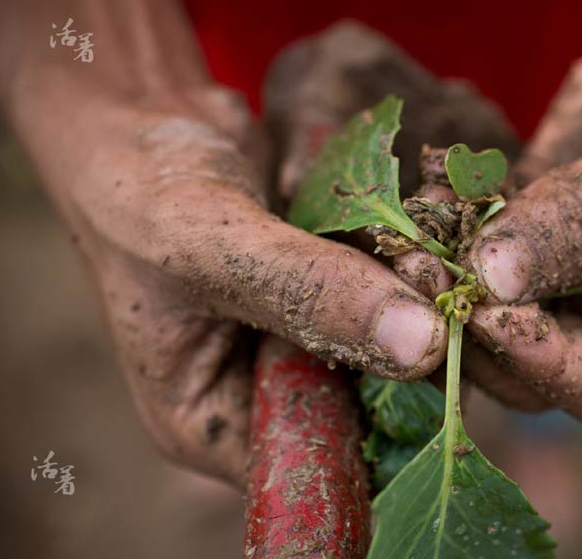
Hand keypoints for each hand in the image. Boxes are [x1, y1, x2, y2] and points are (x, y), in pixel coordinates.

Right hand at [0, 0, 449, 489]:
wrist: (142, 118)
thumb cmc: (140, 186)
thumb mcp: (213, 241)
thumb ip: (309, 291)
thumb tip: (422, 346)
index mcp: (213, 422)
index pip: (322, 463)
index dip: (388, 423)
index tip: (437, 351)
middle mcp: (262, 395)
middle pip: (364, 409)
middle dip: (408, 352)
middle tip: (441, 286)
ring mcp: (295, 345)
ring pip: (384, 349)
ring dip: (416, 301)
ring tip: (432, 251)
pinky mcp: (322, 299)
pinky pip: (382, 300)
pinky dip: (406, 267)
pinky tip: (426, 229)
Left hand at [397, 0, 581, 428]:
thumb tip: (492, 277)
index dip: (551, 370)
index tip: (491, 318)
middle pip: (542, 366)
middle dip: (482, 328)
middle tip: (426, 278)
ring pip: (502, 312)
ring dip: (452, 280)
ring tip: (412, 241)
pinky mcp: (544, 232)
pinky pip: (487, 249)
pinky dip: (454, 226)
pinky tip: (430, 189)